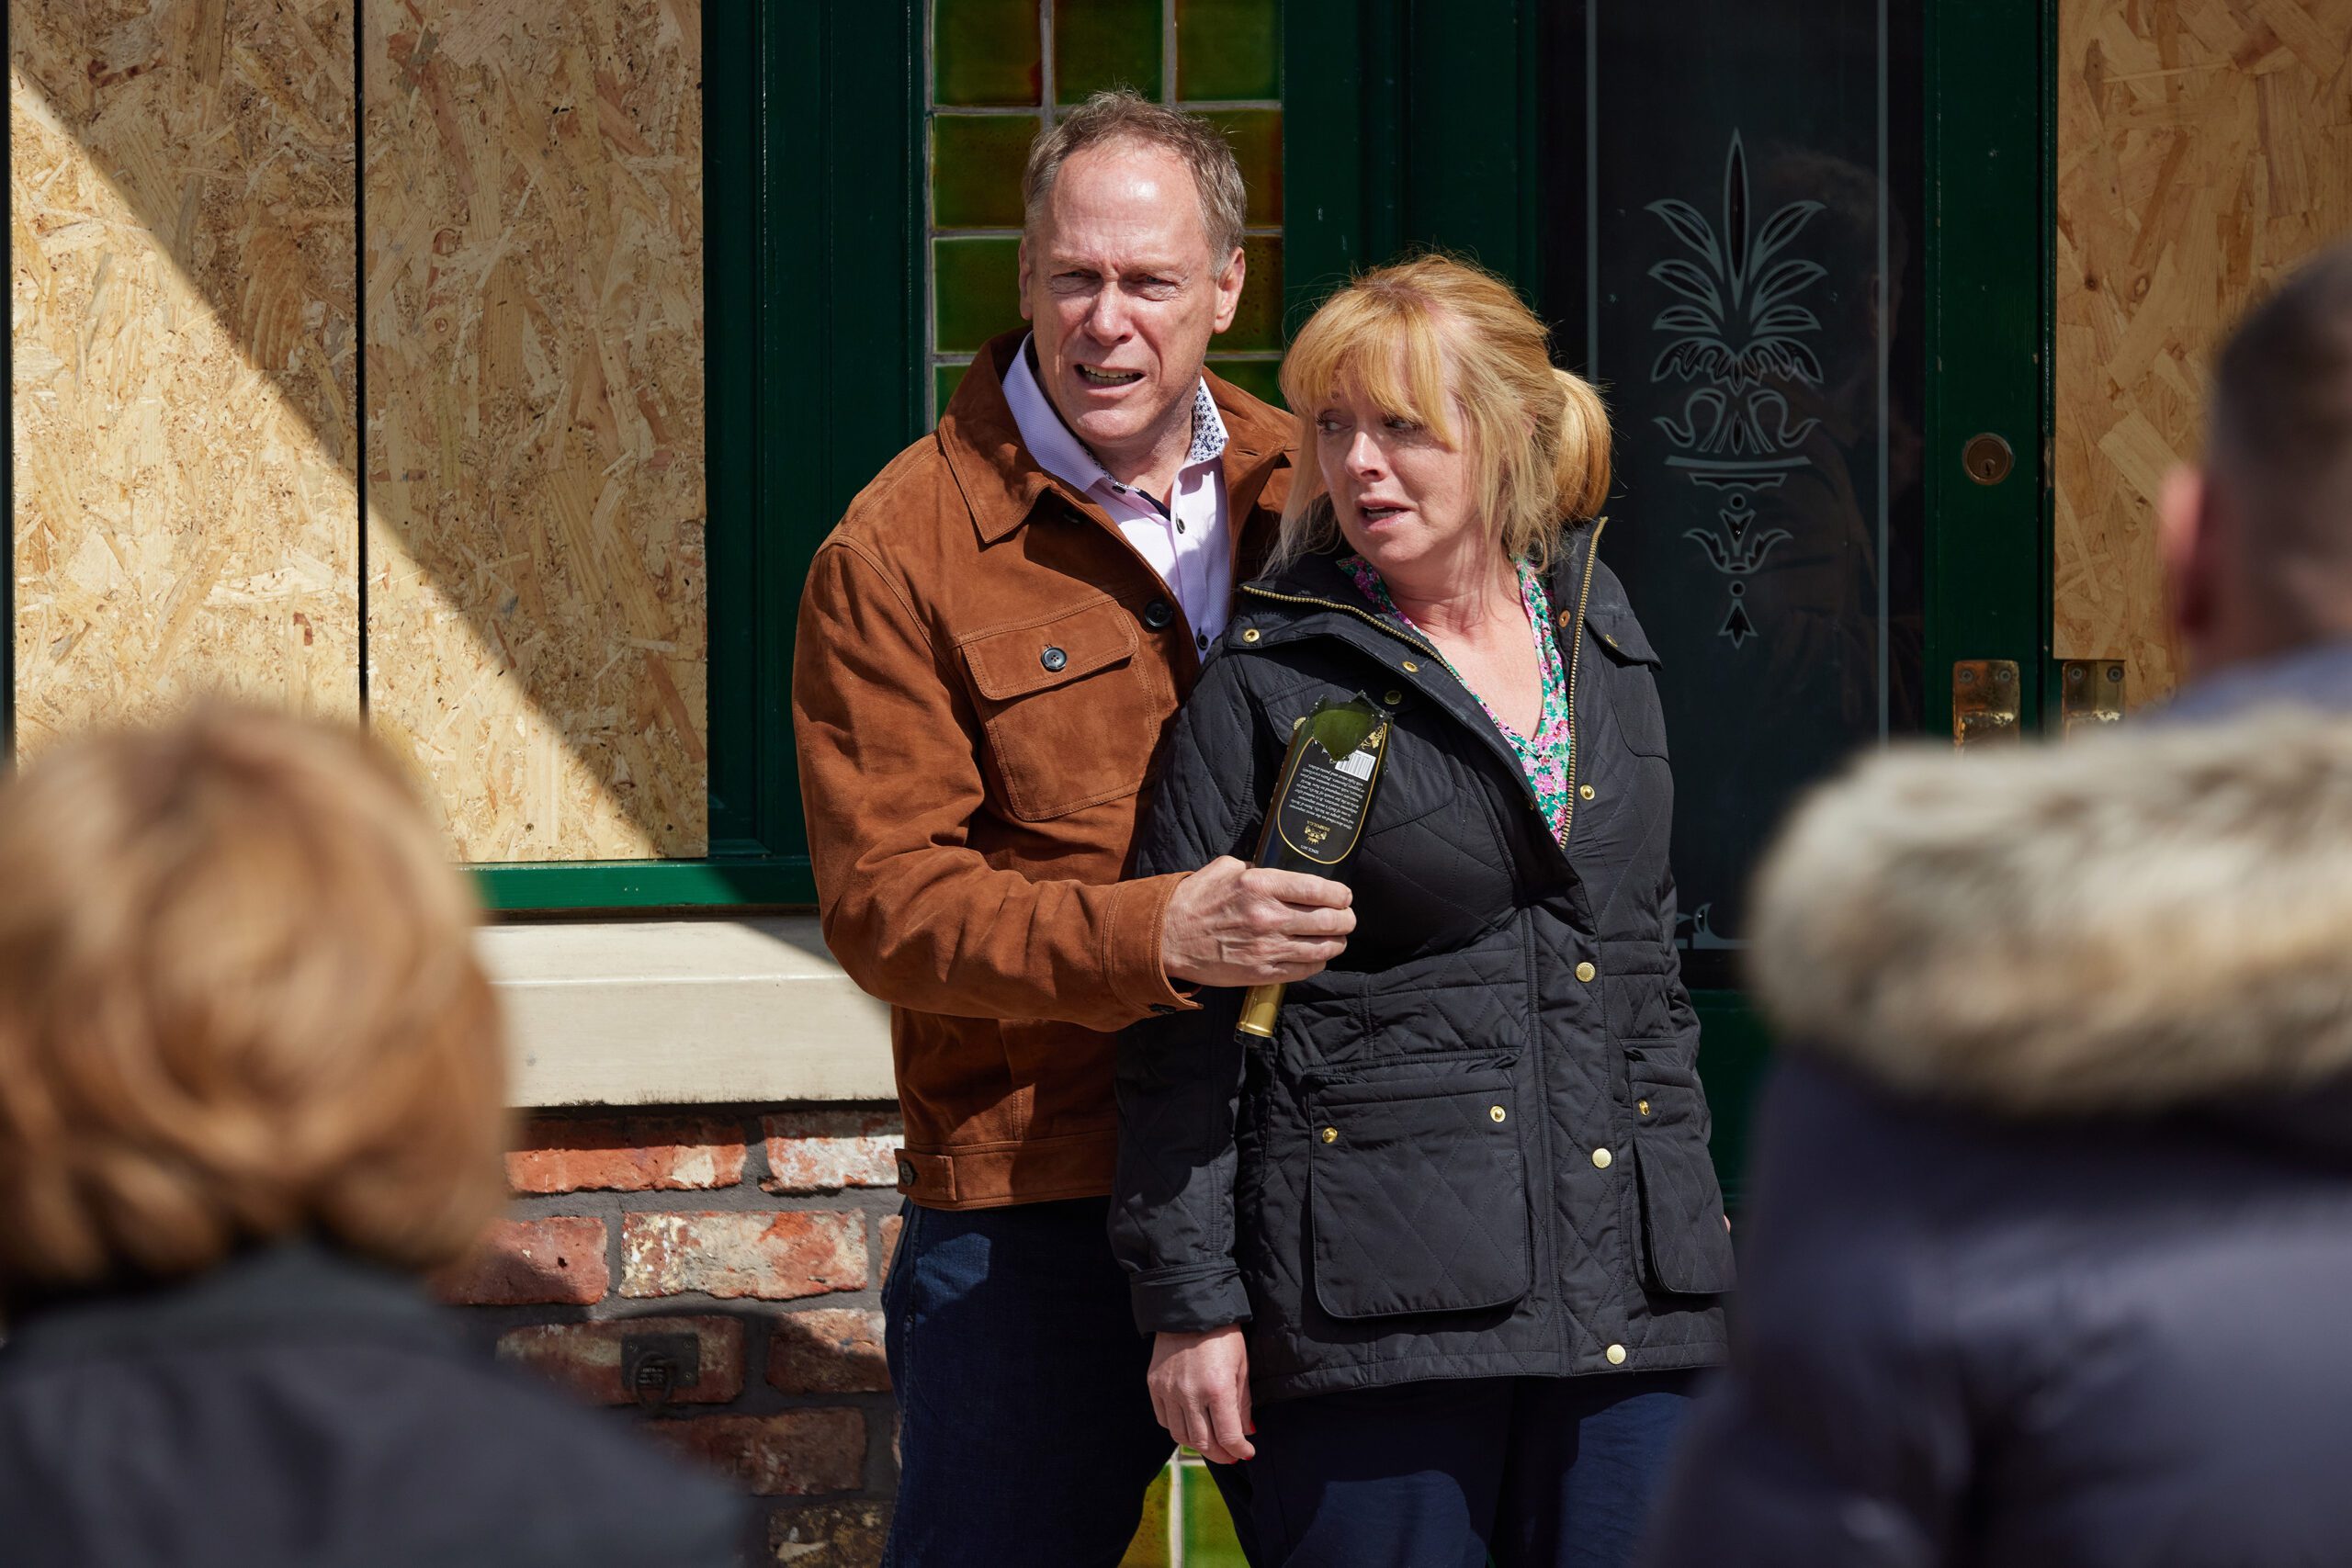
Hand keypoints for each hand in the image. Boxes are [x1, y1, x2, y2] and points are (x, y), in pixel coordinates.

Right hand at [1148, 1326, 1253, 1463]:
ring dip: (1199, 1445)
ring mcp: (1168, 1390)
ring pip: (1181, 1436)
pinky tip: (1190, 1424)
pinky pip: (1164, 1419)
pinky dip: (1178, 1428)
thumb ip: (1242, 1404)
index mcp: (1217, 1388)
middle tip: (1230, 1454)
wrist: (1190, 1308)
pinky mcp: (1154, 1384)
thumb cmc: (1223, 1336)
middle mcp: (1190, 1393)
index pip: (1227, 1436)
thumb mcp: (1241, 1367)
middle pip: (1203, 1442)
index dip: (1239, 1450)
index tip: (1247, 1453)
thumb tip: (1245, 1433)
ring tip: (1211, 1441)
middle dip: (1221, 1454)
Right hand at [1161, 857, 1354, 987]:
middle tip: (1346, 918)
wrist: (1167, 938)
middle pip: (1329, 920)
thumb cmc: (1195, 900)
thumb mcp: (1226, 868)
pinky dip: (1317, 963)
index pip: (1319, 890)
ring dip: (1337, 942)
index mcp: (1260, 885)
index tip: (1343, 896)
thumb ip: (1258, 868)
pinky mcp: (1261, 972)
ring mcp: (1266, 948)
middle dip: (1345, 919)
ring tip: (1337, 938)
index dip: (1340, 894)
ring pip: (1323, 948)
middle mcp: (1268, 917)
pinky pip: (1304, 970)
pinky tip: (1316, 956)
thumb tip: (1282, 871)